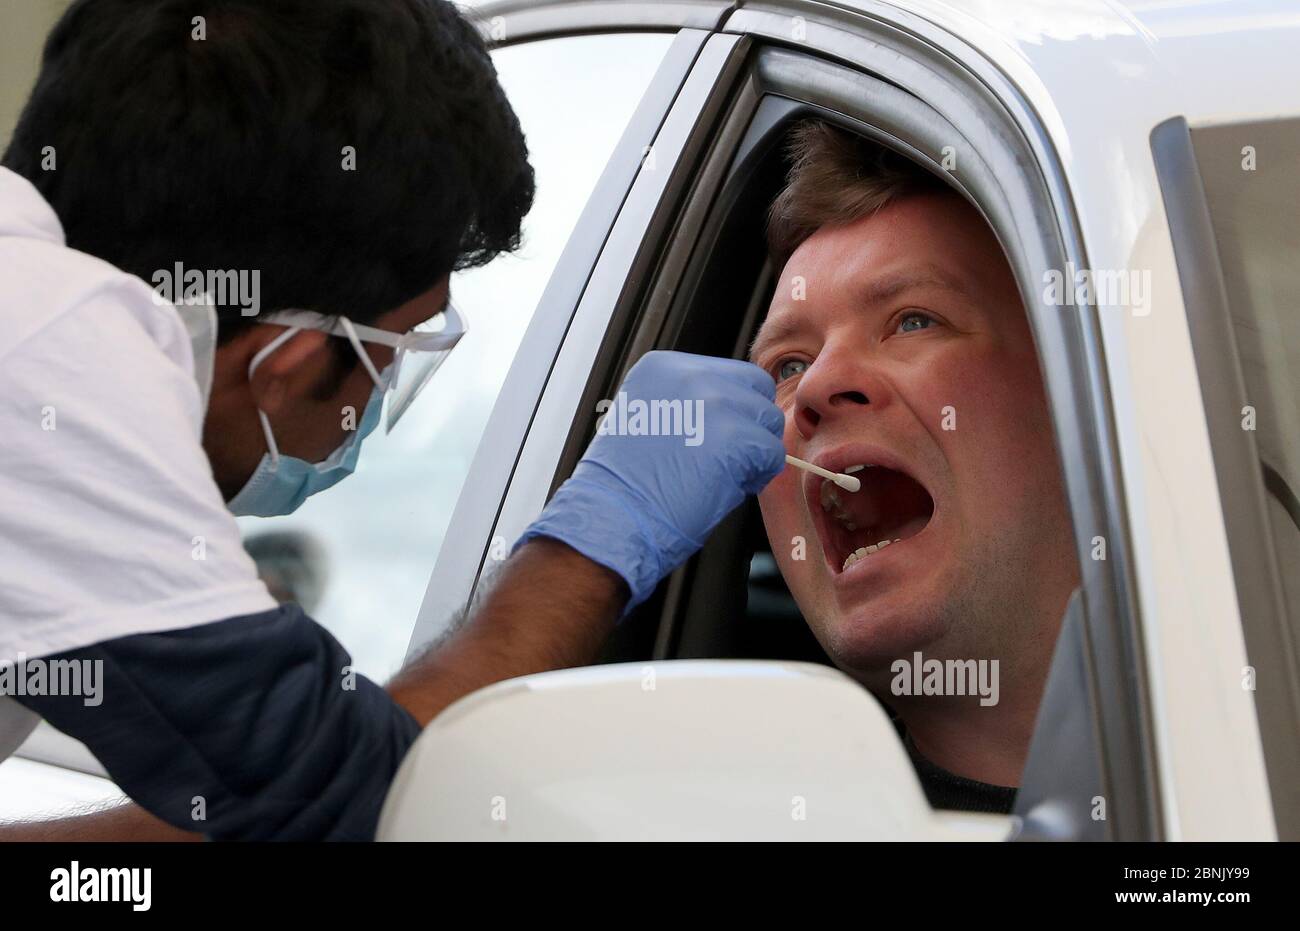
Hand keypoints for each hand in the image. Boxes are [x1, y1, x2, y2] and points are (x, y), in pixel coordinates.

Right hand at [515, 350, 785, 610]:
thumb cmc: (626, 485)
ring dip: (755, 449)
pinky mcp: (736, 438)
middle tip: (730, 455)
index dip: (731, 409)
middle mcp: (690, 374)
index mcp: (664, 366)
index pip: (727, 374)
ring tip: (724, 474)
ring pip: (767, 420)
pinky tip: (729, 486)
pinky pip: (772, 453)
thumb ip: (686, 403)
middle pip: (755, 388)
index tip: (717, 435)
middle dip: (749, 422)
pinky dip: (758, 474)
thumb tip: (729, 413)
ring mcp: (715, 403)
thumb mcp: (648, 418)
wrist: (612, 518)